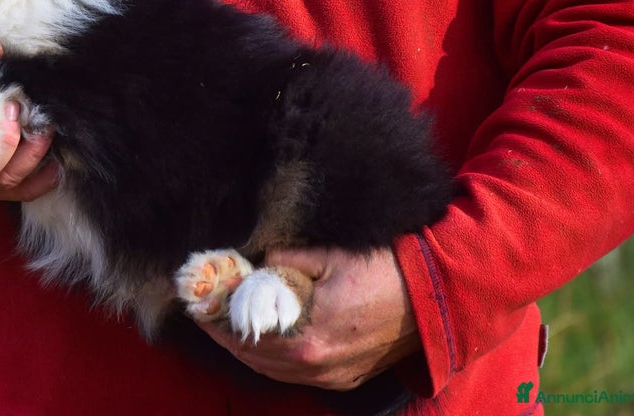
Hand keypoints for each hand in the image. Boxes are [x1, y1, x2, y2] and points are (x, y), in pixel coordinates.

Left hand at [197, 247, 419, 389]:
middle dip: (225, 333)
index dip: (215, 318)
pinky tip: (263, 340)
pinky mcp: (345, 379)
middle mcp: (314, 366)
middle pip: (251, 355)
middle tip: (206, 311)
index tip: (197, 301)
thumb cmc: (384, 272)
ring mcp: (330, 377)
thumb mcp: (330, 255)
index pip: (242, 333)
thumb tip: (256, 262)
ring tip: (227, 324)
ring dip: (246, 347)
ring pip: (271, 369)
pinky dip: (272, 358)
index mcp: (305, 337)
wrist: (435, 300)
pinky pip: (294, 374)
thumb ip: (286, 261)